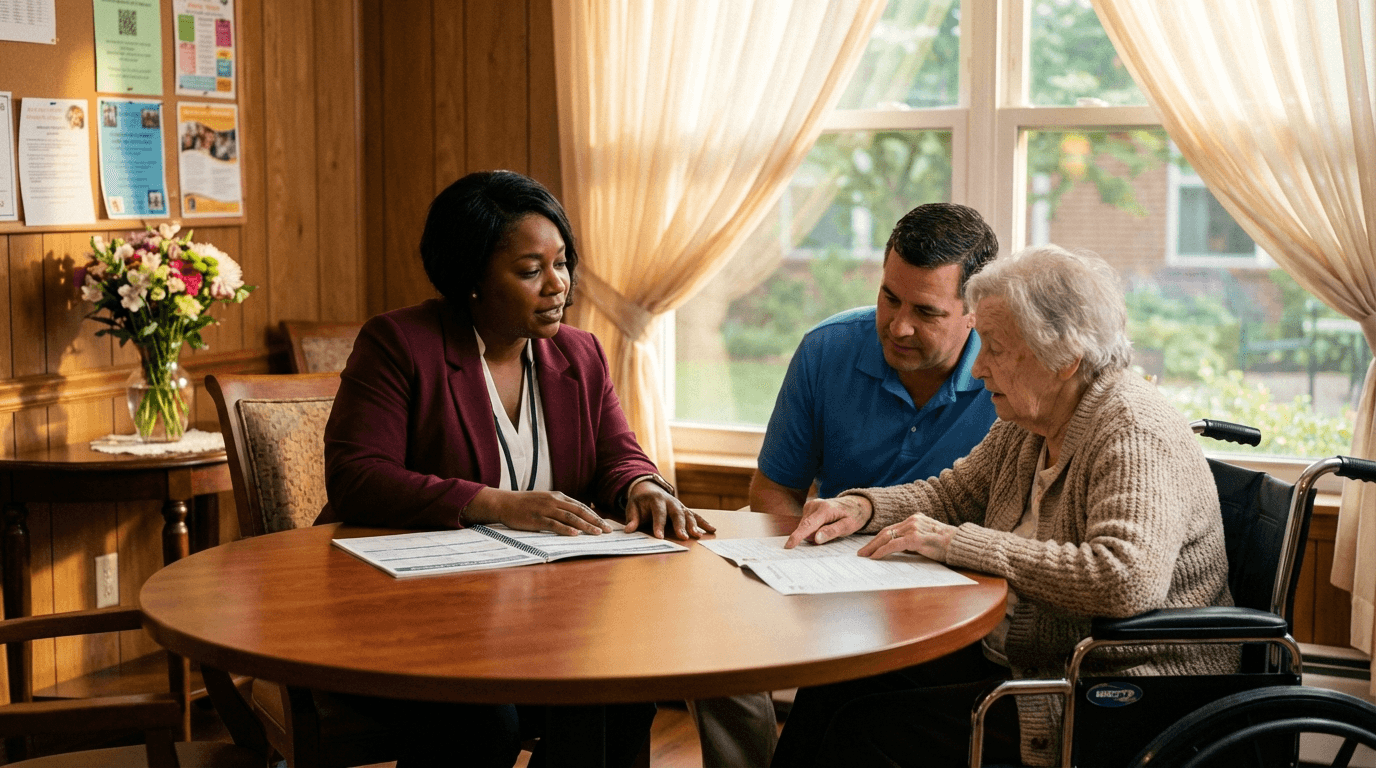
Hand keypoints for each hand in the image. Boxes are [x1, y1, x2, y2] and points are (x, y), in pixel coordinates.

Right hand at [466, 488, 612, 535]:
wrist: (505, 503)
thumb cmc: (525, 504)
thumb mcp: (545, 501)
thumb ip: (559, 507)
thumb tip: (575, 518)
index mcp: (558, 497)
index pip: (581, 506)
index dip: (594, 515)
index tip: (605, 523)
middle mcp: (555, 501)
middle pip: (580, 511)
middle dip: (595, 521)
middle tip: (607, 530)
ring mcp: (546, 510)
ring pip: (570, 518)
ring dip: (585, 526)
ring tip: (596, 533)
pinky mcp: (537, 519)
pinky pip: (554, 524)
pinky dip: (566, 529)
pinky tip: (575, 534)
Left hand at [624, 480, 715, 539]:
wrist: (649, 488)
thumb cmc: (640, 501)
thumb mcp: (632, 507)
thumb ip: (632, 518)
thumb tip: (628, 530)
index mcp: (656, 499)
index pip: (658, 513)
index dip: (658, 525)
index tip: (659, 537)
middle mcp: (670, 501)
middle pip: (677, 513)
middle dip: (680, 525)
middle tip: (683, 536)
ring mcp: (679, 505)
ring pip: (688, 514)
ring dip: (694, 525)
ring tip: (698, 535)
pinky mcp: (684, 509)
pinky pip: (695, 515)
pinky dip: (703, 522)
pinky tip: (711, 529)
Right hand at [784, 495, 872, 547]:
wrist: (855, 504)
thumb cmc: (853, 516)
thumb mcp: (848, 527)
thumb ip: (832, 532)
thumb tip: (816, 539)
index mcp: (825, 509)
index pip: (808, 525)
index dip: (797, 537)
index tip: (788, 546)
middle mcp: (815, 504)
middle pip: (806, 528)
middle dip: (814, 536)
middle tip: (832, 534)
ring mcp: (810, 505)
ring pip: (805, 527)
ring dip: (814, 532)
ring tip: (830, 527)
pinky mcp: (808, 507)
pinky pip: (806, 524)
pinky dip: (813, 528)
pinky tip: (824, 524)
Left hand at [857, 513, 955, 560]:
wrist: (961, 544)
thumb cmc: (946, 545)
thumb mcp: (927, 539)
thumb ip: (913, 541)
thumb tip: (898, 549)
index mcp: (915, 519)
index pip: (892, 529)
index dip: (879, 538)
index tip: (870, 546)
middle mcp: (912, 521)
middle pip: (886, 531)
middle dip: (872, 543)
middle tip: (861, 552)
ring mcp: (914, 528)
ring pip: (887, 537)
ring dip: (873, 547)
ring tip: (864, 556)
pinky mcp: (916, 538)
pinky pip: (894, 545)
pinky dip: (882, 551)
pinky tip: (875, 557)